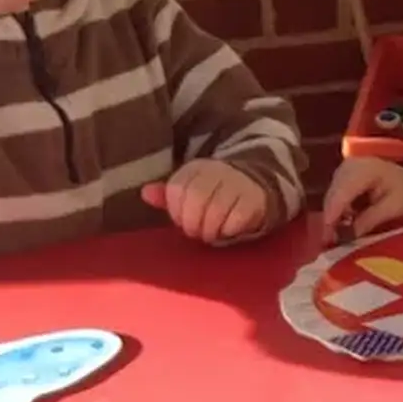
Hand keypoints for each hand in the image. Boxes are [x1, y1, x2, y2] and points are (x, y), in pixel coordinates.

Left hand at [142, 159, 268, 243]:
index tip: (181, 220)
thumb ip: (168, 196)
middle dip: (192, 222)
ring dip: (209, 229)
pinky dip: (227, 230)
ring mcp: (237, 183)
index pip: (177, 188)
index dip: (176, 211)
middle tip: (195, 232)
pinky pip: (235, 219)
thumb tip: (145, 193)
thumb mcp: (191, 191)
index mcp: (197, 168)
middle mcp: (217, 171)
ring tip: (210, 234)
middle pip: (196, 198)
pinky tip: (226, 230)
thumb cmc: (216, 193)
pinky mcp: (254, 198)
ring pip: (215, 209)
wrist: (257, 186)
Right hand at [322, 158, 402, 242]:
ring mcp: (343, 170)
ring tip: (336, 238)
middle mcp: (349, 166)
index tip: (327, 238)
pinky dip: (337, 212)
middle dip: (330, 221)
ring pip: (330, 197)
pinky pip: (334, 197)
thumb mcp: (394, 208)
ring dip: (332, 218)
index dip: (332, 217)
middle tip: (330, 243)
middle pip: (332, 196)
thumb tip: (347, 236)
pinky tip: (343, 224)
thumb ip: (370, 220)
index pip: (341, 193)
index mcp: (364, 169)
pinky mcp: (341, 176)